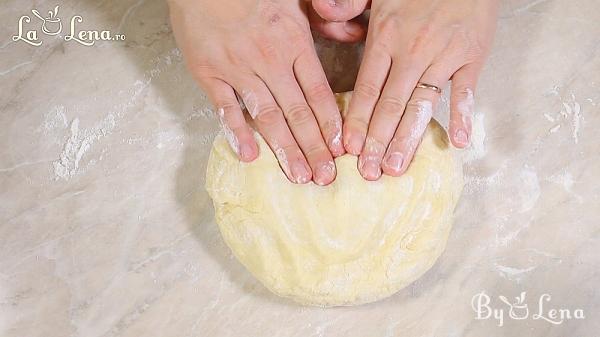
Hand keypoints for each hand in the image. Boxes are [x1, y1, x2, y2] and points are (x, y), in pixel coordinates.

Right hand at [168, 0, 344, 184]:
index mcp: (293, 43)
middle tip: (326, 177)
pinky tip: (249, 155)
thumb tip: (355, 36)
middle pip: (297, 112)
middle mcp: (269, 61)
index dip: (331, 124)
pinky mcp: (209, 73)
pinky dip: (236, 132)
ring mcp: (238, 70)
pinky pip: (225, 108)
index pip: (319, 93)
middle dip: (314, 147)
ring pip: (267, 116)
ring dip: (284, 148)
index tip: (342, 150)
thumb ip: (328, 17)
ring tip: (299, 176)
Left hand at [311, 0, 497, 179]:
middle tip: (369, 172)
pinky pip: (466, 89)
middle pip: (391, 104)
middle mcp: (412, 51)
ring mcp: (443, 55)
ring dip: (409, 138)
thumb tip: (325, 13)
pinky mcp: (472, 55)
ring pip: (422, 103)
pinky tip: (459, 141)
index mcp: (386, 37)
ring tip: (397, 167)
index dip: (358, 120)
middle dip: (378, 141)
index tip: (349, 148)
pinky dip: (463, 114)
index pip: (367, 87)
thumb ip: (348, 3)